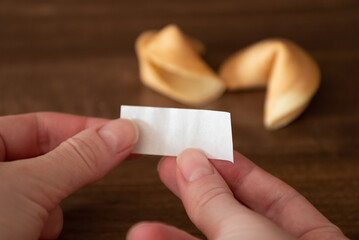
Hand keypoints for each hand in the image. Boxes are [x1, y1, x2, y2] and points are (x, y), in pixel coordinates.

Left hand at [0, 112, 137, 239]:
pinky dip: (47, 224)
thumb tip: (121, 133)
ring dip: (55, 205)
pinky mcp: (9, 226)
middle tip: (119, 157)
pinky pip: (39, 216)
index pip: (42, 125)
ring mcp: (2, 200)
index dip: (86, 126)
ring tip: (49, 217)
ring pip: (46, 190)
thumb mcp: (28, 187)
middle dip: (74, 167)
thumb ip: (77, 158)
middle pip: (48, 156)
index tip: (123, 132)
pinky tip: (41, 234)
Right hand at [128, 149, 347, 239]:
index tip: (201, 148)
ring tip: (147, 213)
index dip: (232, 166)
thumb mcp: (251, 238)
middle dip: (200, 188)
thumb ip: (219, 201)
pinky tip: (149, 237)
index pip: (269, 192)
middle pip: (235, 214)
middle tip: (170, 167)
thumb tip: (192, 161)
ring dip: (174, 228)